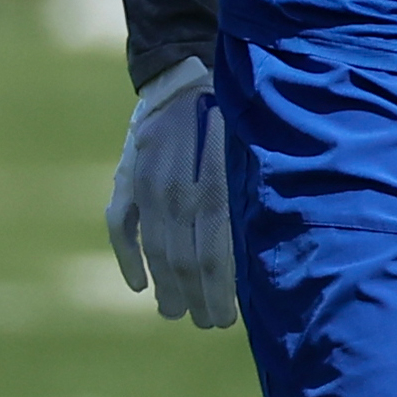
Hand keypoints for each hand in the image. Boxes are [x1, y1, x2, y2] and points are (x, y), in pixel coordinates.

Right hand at [104, 60, 233, 329]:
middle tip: (209, 323)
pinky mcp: (127, 176)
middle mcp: (177, 189)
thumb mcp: (256, 156)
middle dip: (197, 298)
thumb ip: (257, 200)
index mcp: (215, 185)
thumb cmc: (240, 118)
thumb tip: (275, 255)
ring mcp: (147, 184)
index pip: (214, 255)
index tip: (228, 320)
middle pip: (184, 260)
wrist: (190, 73)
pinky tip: (138, 285)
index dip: (220, 293)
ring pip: (154, 249)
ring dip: (166, 286)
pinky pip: (120, 225)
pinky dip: (129, 257)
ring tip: (176, 312)